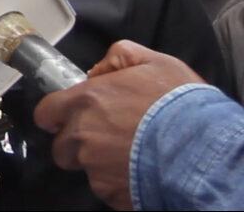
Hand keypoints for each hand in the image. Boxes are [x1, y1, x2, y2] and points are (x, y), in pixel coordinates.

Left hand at [33, 40, 203, 209]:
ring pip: (84, 168)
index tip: (67, 117)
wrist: (202, 148)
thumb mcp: (153, 61)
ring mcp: (94, 167)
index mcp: (84, 101)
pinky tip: (139, 171)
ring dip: (97, 163)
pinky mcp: (110, 192)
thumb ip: (119, 57)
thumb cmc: (179, 102)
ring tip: (127, 155)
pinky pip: (105, 187)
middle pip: (61, 146)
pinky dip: (118, 181)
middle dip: (77, 143)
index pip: (46, 112)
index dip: (55, 115)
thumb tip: (98, 70)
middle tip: (105, 138)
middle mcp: (81, 135)